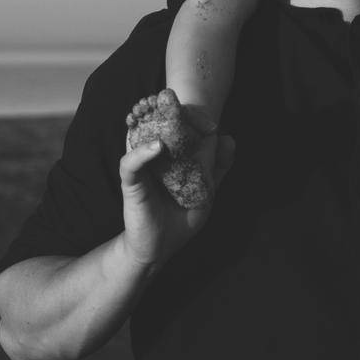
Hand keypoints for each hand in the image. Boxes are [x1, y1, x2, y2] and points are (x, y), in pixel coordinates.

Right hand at [119, 121, 235, 269]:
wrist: (158, 248)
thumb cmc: (182, 219)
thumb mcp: (208, 192)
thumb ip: (218, 167)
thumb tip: (228, 137)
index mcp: (175, 156)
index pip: (183, 128)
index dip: (197, 120)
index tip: (212, 124)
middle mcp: (157, 157)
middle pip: (163, 126)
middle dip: (178, 115)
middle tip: (191, 111)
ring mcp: (143, 168)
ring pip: (144, 137)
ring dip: (156, 123)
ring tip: (170, 113)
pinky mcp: (131, 182)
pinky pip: (132, 163)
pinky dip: (142, 153)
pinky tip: (158, 147)